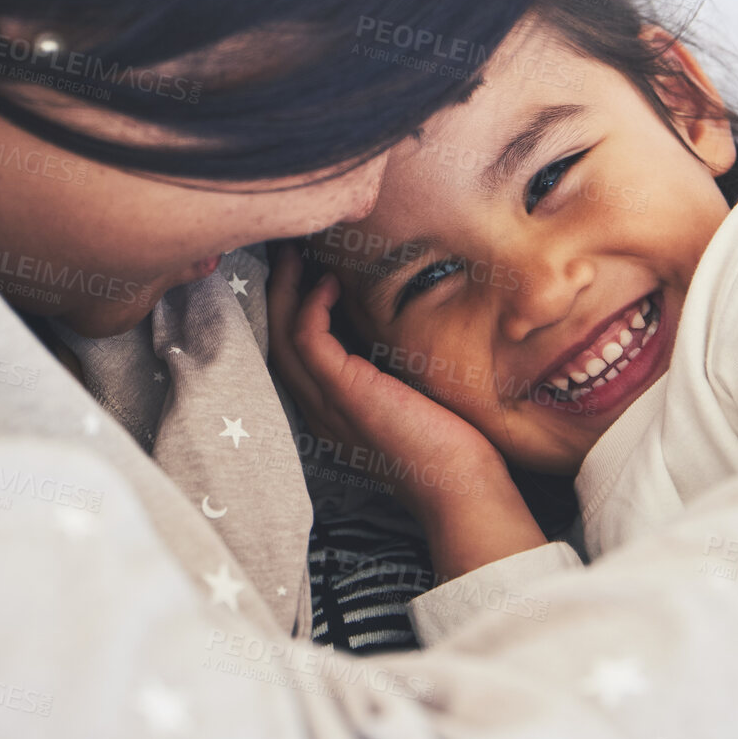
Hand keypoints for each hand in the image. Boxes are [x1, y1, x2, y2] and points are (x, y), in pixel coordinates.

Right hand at [268, 244, 545, 578]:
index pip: (294, 356)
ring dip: (283, 290)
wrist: (462, 488)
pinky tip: (329, 282)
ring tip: (292, 253)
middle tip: (284, 250)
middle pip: (275, 342)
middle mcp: (319, 409)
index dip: (291, 310)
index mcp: (333, 411)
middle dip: (276, 292)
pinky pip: (308, 340)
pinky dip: (312, 306)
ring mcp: (327, 403)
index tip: (305, 270)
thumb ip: (393, 369)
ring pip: (281, 338)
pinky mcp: (344, 394)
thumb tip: (399, 325)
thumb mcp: (411, 397)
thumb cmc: (451, 447)